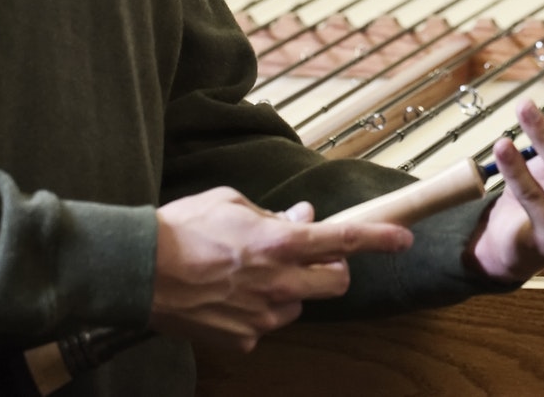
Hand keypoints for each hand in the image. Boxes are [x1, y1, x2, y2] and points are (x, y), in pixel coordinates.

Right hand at [149, 186, 411, 350]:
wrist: (139, 271)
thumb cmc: (183, 228)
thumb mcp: (232, 203)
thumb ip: (274, 214)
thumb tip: (302, 218)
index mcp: (280, 242)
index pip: (345, 240)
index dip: (380, 238)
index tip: (404, 238)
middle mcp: (279, 282)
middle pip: (336, 283)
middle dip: (333, 269)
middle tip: (311, 257)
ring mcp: (263, 316)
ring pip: (299, 304)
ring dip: (288, 289)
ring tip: (247, 275)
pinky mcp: (244, 340)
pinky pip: (265, 325)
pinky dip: (255, 312)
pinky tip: (227, 296)